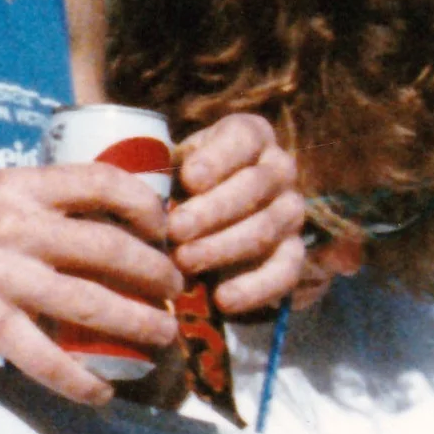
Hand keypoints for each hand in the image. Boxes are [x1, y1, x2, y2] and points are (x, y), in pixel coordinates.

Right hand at [0, 163, 181, 406]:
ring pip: (90, 304)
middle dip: (155, 272)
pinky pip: (48, 360)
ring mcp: (1, 276)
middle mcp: (14, 226)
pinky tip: (104, 391)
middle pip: (108, 247)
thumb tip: (118, 221)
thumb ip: (47, 203)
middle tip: (175, 289)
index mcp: (20, 185)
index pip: (100, 181)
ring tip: (162, 336)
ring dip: (138, 324)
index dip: (144, 205)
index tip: (164, 228)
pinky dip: (82, 382)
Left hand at [166, 115, 304, 315]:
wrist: (205, 218)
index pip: (242, 139)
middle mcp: (279, 168)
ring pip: (266, 228)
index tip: (189, 179)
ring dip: (222, 248)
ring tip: (184, 263)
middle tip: (175, 231)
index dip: (218, 159)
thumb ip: (162, 173)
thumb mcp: (171, 166)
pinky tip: (222, 298)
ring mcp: (291, 210)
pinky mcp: (295, 252)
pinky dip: (254, 287)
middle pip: (253, 187)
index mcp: (251, 135)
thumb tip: (138, 195)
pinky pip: (285, 270)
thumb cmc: (179, 185)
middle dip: (211, 211)